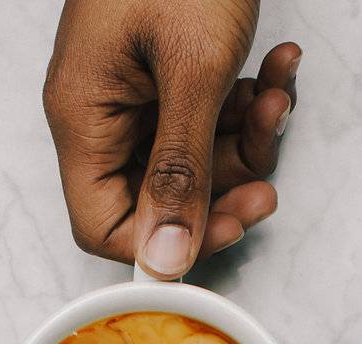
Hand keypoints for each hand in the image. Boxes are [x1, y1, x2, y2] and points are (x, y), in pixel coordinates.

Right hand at [44, 0, 300, 277]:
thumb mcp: (192, 71)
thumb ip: (179, 171)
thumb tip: (165, 258)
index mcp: (83, 115)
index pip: (102, 222)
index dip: (161, 241)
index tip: (221, 229)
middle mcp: (102, 112)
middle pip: (156, 196)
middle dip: (221, 188)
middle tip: (267, 184)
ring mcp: (136, 92)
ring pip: (193, 160)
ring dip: (246, 140)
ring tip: (277, 97)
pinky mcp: (170, 74)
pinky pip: (209, 119)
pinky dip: (249, 102)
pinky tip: (279, 68)